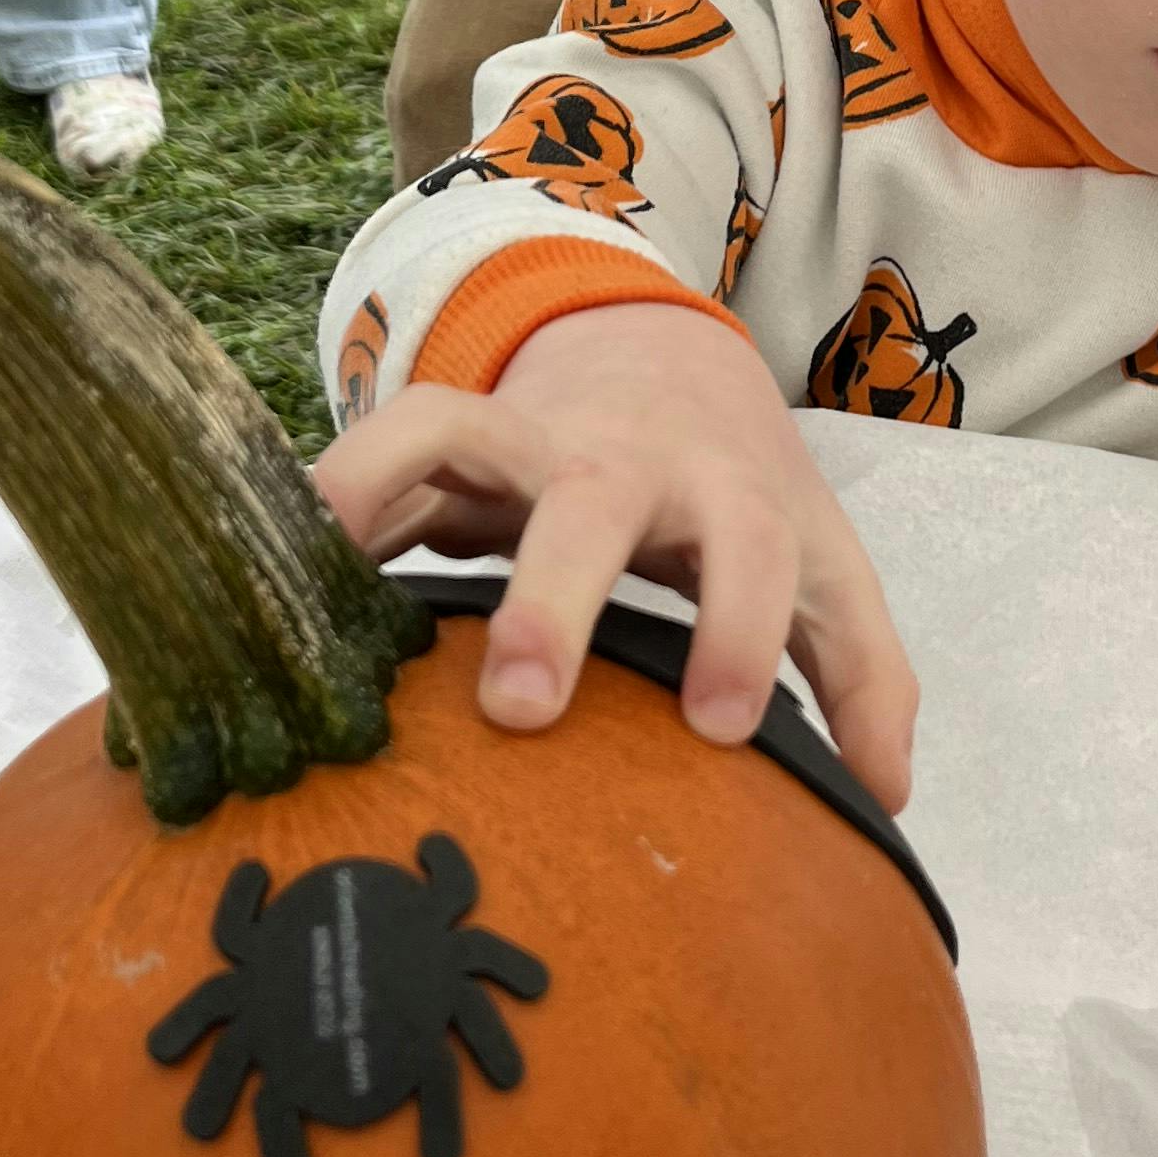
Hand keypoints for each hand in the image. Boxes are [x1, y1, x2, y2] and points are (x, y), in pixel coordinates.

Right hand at [310, 304, 919, 810]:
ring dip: (393, 496)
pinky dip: (330, 487)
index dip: (742, 630)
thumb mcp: (824, 570)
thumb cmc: (744, 498)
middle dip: (557, 594)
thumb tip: (881, 798)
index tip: (720, 725)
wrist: (666, 359)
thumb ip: (860, 675)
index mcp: (732, 499)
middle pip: (596, 503)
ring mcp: (527, 435)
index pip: (757, 556)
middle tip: (520, 702)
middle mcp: (625, 460)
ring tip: (328, 595)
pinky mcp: (452, 434)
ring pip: (457, 434)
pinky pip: (380, 441)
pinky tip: (276, 564)